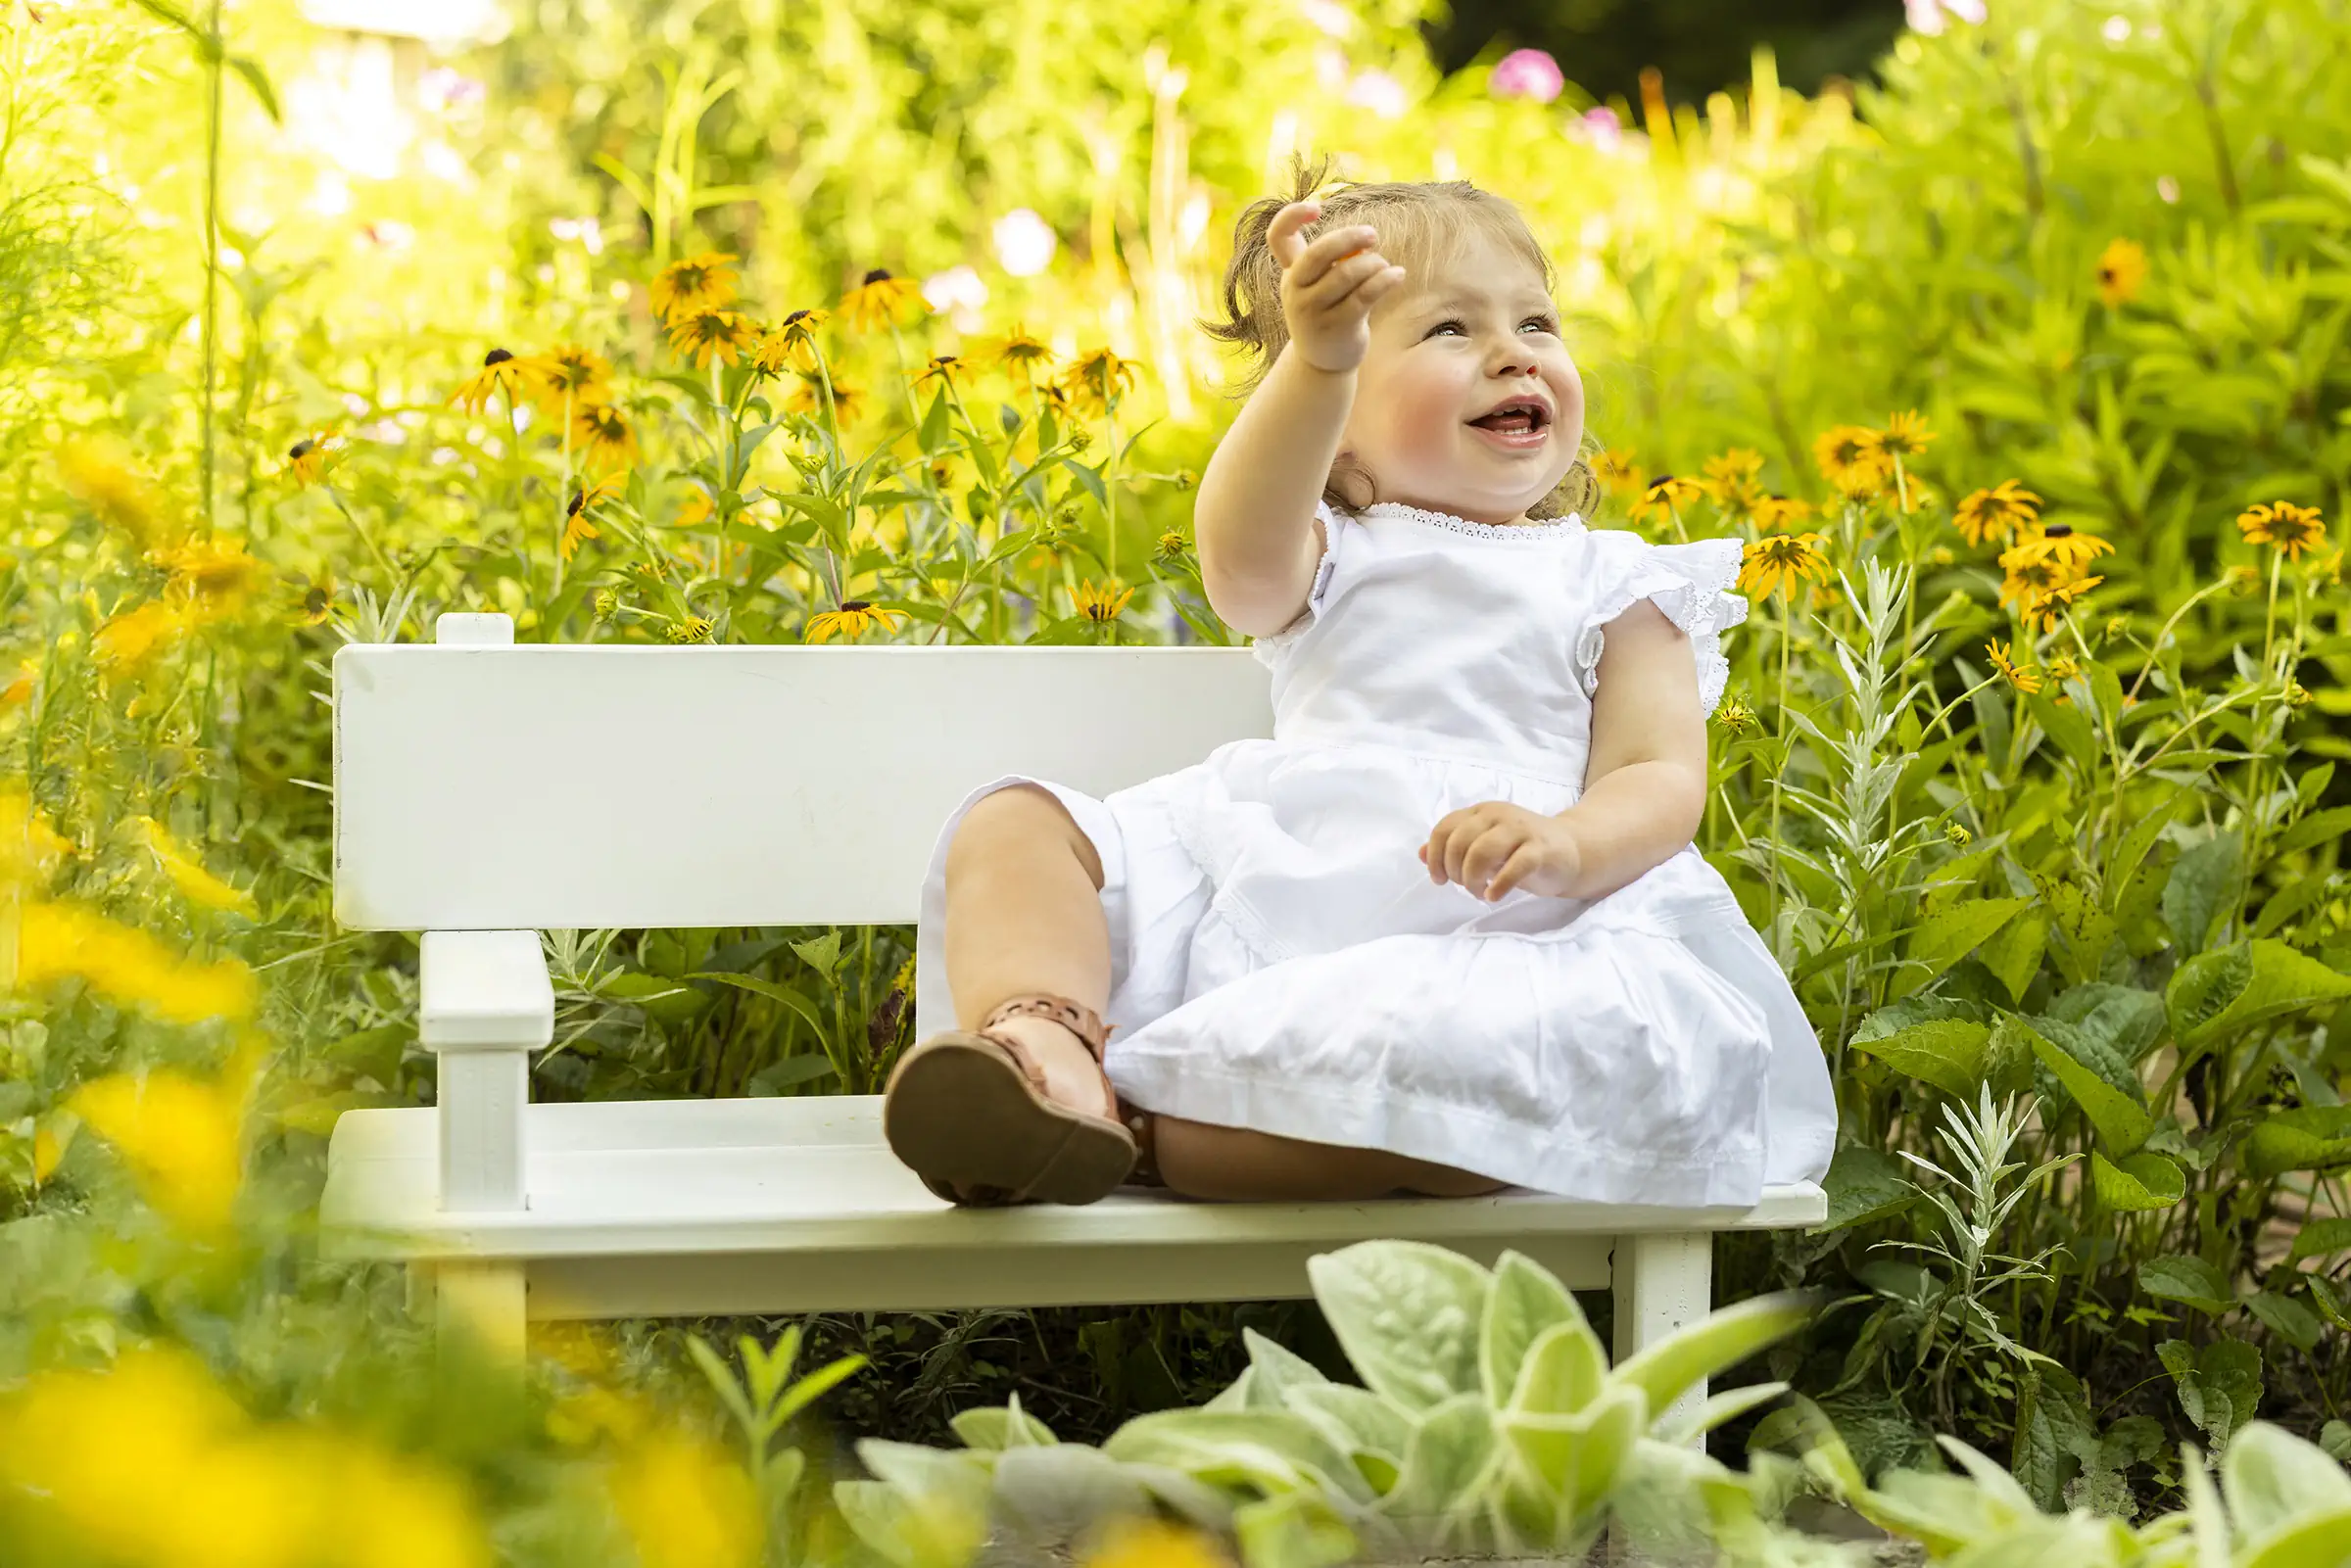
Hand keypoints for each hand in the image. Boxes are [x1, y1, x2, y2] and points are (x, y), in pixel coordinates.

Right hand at [1268, 200, 1407, 374]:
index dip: (1292, 215)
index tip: (1317, 208)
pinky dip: (1387, 279)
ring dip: (1374, 263)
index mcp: (1290, 273)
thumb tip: (1364, 241)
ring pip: (1349, 273)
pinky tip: (1398, 275)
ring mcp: (1313, 312)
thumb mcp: (1317, 285)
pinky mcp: (1338, 327)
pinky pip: (1366, 295)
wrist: (1322, 363)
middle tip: (1373, 235)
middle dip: (1350, 237)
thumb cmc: (1326, 312)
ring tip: (1385, 266)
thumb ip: (1333, 260)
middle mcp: (1295, 291)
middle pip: (1319, 253)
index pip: (1278, 236)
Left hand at [1419, 802, 1585, 901]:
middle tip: (1465, 887)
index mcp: (1481, 812)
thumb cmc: (1520, 850)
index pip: (1444, 829)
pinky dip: (1498, 885)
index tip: (1439, 879)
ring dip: (1472, 879)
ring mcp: (1520, 830)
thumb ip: (1453, 847)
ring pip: (1481, 852)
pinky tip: (1494, 895)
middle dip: (1454, 871)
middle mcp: (1498, 815)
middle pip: (1459, 842)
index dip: (1434, 857)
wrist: (1571, 851)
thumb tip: (1420, 853)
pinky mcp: (1540, 849)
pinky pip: (1514, 866)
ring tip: (1479, 893)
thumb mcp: (1483, 846)